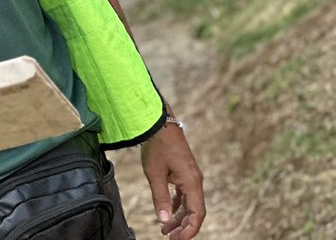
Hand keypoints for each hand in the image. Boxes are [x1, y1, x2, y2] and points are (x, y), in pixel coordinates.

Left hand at [141, 123, 205, 239]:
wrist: (158, 123)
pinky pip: (184, 194)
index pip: (197, 213)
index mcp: (192, 182)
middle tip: (169, 238)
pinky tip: (167, 213)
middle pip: (194, 211)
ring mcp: (190, 176)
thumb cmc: (157, 147)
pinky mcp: (184, 172)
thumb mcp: (155, 174)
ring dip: (178, 217)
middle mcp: (195, 181)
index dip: (190, 229)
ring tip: (165, 229)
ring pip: (188, 203)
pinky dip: (176, 205)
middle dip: (183, 227)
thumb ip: (160, 198)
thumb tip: (163, 220)